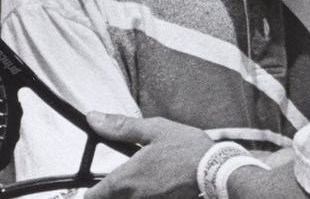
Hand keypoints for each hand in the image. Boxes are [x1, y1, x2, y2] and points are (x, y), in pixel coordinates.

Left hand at [84, 112, 214, 198]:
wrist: (217, 171)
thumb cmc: (188, 150)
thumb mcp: (153, 129)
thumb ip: (120, 126)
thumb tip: (95, 118)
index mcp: (125, 179)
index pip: (92, 196)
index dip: (92, 190)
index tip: (95, 184)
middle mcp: (134, 198)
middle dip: (111, 193)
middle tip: (124, 178)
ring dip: (130, 193)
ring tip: (147, 178)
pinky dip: (146, 194)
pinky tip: (158, 183)